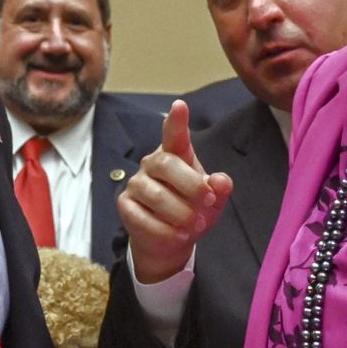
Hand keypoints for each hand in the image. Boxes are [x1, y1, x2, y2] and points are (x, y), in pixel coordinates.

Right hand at [119, 101, 233, 284]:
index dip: (176, 121)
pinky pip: (143, 218)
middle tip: (209, 200)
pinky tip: (179, 235)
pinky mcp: (125, 205)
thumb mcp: (213, 202)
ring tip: (195, 224)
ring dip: (180, 213)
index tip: (180, 106)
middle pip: (166, 164)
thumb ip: (220, 189)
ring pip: (156, 195)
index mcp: (176, 155)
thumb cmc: (192, 211)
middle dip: (191, 184)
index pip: (174, 135)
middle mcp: (152, 164)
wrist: (171, 241)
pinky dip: (165, 230)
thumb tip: (221, 181)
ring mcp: (136, 184)